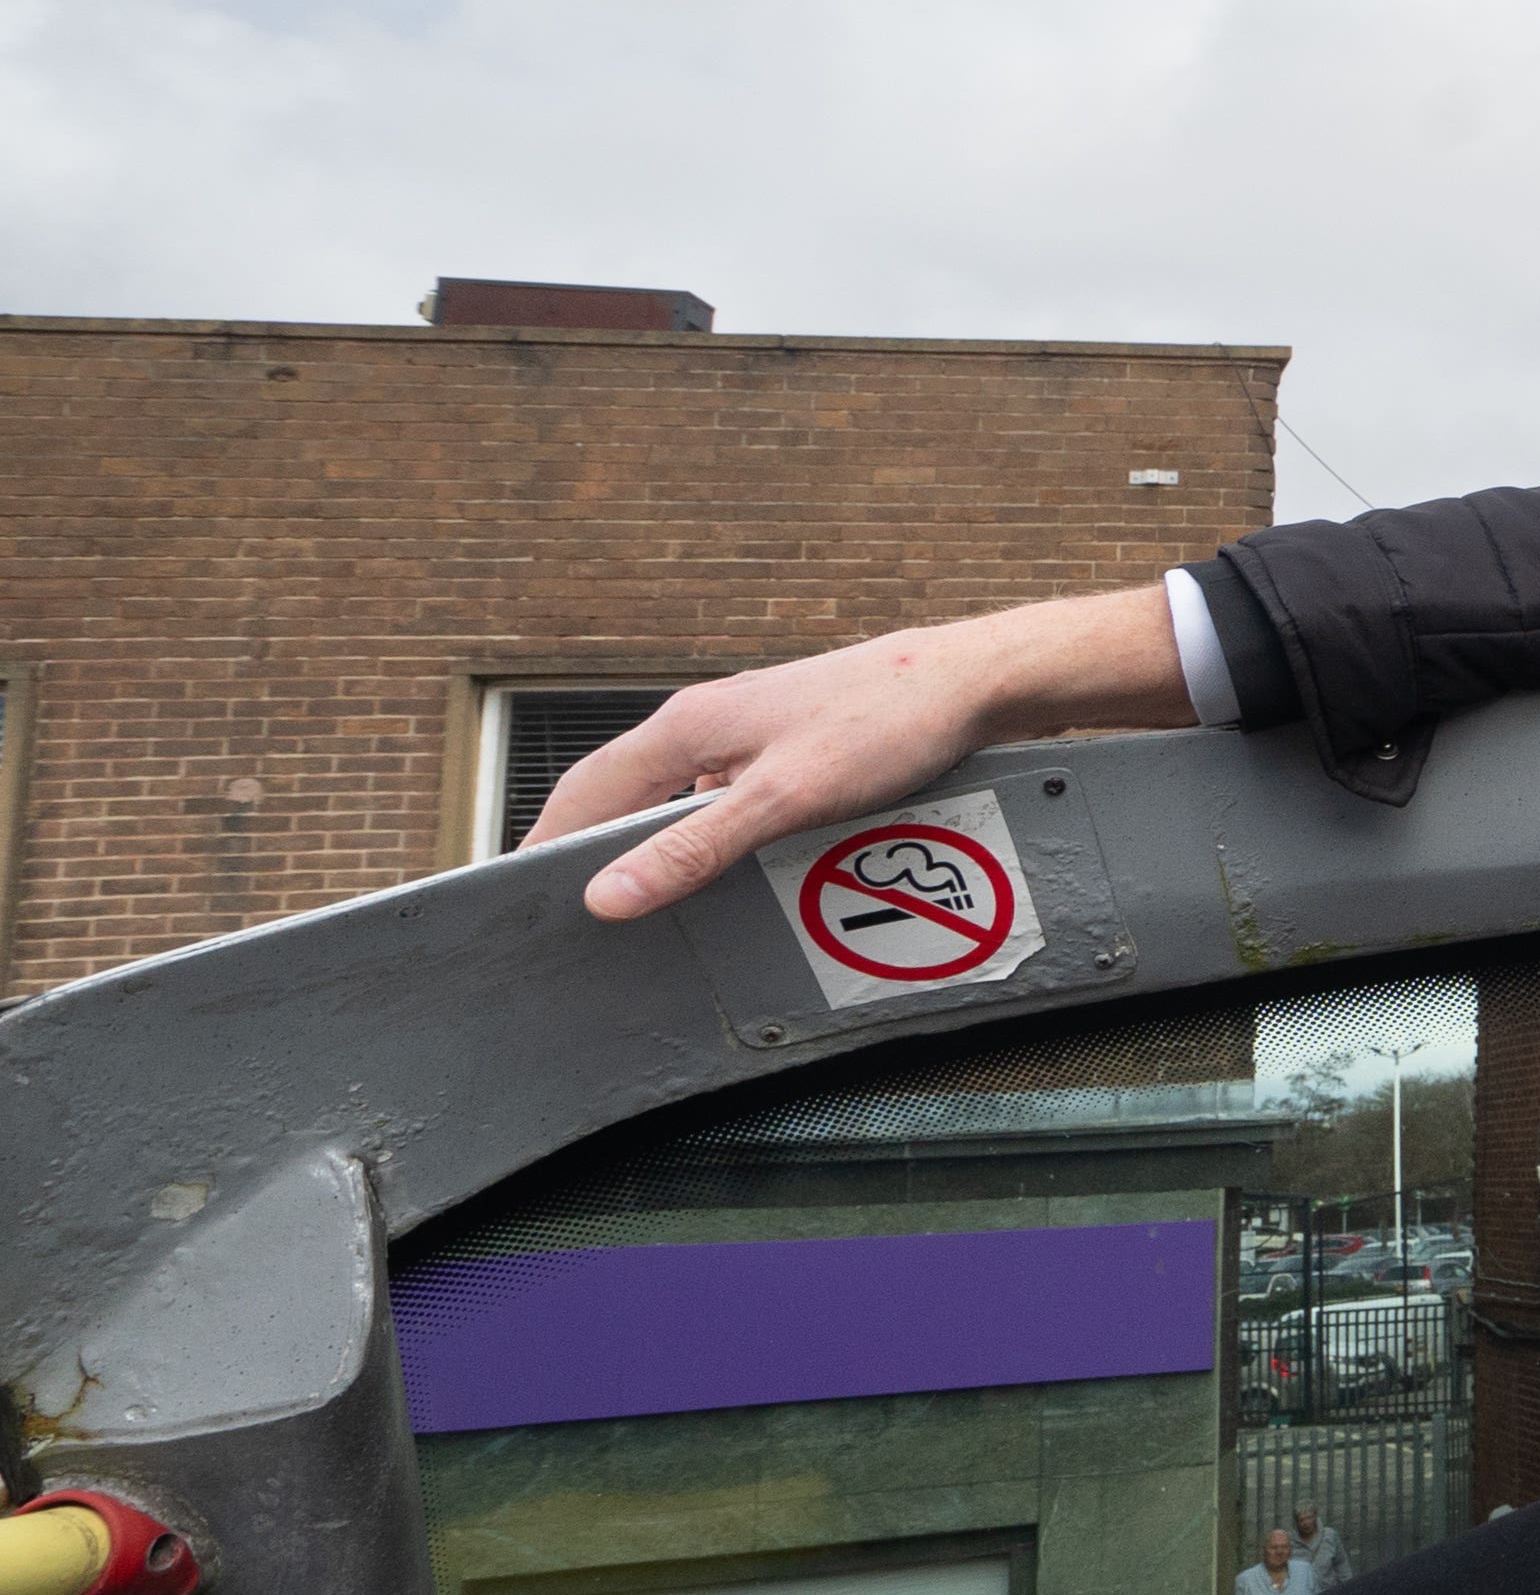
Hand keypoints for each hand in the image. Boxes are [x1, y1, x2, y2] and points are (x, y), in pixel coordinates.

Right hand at [530, 586, 1187, 921]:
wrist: (970, 683)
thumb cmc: (884, 725)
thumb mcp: (783, 799)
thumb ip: (694, 848)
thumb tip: (607, 896)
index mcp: (683, 724)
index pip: (583, 792)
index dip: (544, 847)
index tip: (514, 899)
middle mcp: (704, 720)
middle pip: (621, 792)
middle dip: (592, 848)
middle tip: (571, 912)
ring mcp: (746, 728)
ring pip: (674, 793)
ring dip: (653, 841)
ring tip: (639, 898)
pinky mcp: (786, 741)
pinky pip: (721, 793)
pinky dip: (706, 832)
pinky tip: (723, 868)